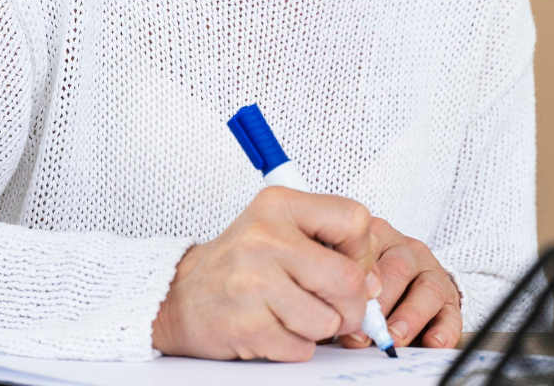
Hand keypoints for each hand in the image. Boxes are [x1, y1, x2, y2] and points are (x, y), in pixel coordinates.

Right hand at [152, 186, 381, 360]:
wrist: (180, 295)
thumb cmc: (239, 264)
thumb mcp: (280, 230)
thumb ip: (330, 245)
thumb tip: (374, 284)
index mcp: (279, 205)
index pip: (354, 220)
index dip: (363, 253)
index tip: (351, 266)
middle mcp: (264, 238)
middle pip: (348, 280)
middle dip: (352, 305)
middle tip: (338, 308)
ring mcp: (253, 282)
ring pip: (328, 320)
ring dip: (319, 328)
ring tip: (294, 314)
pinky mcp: (247, 325)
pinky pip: (302, 348)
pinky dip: (296, 346)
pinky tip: (274, 328)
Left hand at [337, 217, 461, 349]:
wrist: (406, 281)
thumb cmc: (367, 281)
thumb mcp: (352, 275)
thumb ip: (342, 294)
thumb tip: (333, 326)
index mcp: (378, 238)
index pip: (368, 248)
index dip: (357, 279)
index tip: (344, 307)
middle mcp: (407, 251)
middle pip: (399, 268)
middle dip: (382, 303)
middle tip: (368, 330)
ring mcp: (432, 272)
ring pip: (428, 289)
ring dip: (410, 317)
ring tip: (395, 338)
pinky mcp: (451, 298)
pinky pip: (451, 313)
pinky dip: (443, 331)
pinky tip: (432, 344)